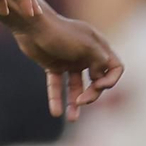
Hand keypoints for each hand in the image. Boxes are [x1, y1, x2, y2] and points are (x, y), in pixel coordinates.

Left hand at [13, 4, 123, 119]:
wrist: (31, 26)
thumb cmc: (59, 33)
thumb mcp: (85, 46)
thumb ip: (99, 61)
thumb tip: (101, 78)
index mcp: (98, 46)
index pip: (115, 67)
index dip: (110, 80)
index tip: (99, 85)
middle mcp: (86, 54)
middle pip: (97, 80)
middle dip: (92, 94)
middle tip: (81, 101)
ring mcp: (69, 61)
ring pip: (77, 86)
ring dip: (75, 103)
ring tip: (71, 119)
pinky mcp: (53, 66)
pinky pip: (58, 85)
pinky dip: (56, 98)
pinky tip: (56, 112)